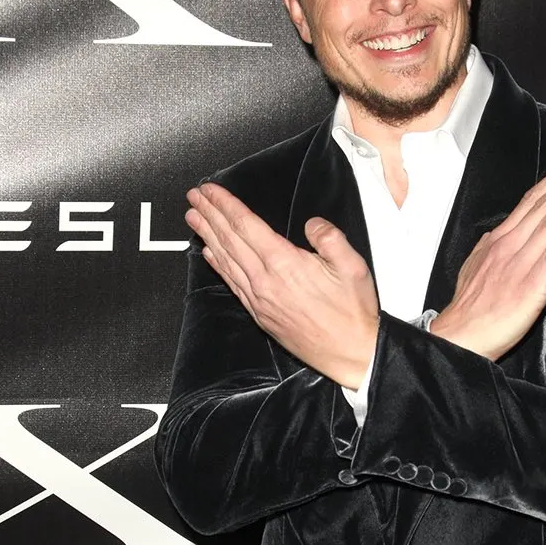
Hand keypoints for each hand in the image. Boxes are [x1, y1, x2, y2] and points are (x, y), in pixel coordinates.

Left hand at [185, 183, 379, 387]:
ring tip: (193, 219)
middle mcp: (265, 281)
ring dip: (207, 236)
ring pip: (225, 260)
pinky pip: (232, 283)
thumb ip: (330, 237)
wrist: (349, 353)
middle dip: (209, 215)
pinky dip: (217, 265)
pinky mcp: (259, 313)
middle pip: (228, 240)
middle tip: (194, 198)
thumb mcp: (352, 266)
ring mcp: (259, 299)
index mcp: (285, 264)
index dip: (225, 205)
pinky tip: (209, 255)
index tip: (211, 191)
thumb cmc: (351, 313)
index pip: (245, 225)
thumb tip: (312, 223)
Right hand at [430, 153, 545, 358]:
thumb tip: (498, 233)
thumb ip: (490, 247)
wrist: (462, 335)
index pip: (530, 203)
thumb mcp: (474, 264)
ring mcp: (522, 263)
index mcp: (499, 240)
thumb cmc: (469, 306)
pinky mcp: (533, 285)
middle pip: (543, 206)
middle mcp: (511, 246)